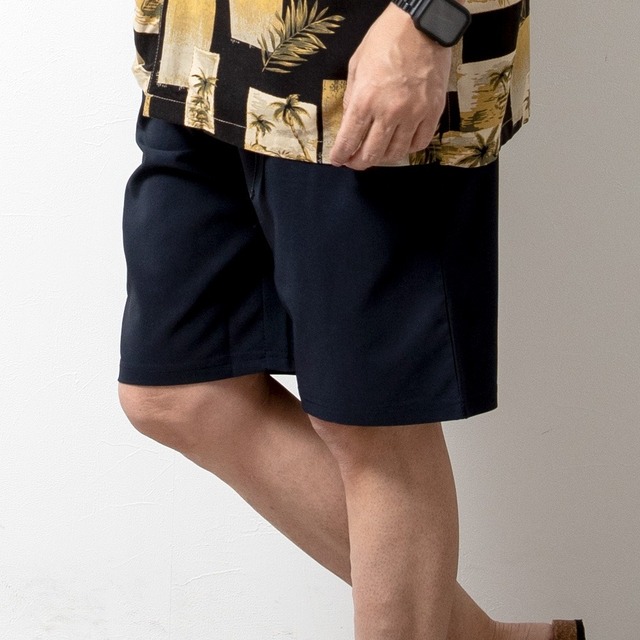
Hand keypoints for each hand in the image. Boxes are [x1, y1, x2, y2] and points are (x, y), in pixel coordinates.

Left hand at [329, 3, 451, 170]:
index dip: (341, 155)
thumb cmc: (386, 39)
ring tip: (377, 152)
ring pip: (396, 153)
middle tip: (355, 161)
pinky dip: (408, 148)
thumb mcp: (357, 65)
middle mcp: (389, 112)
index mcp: (365, 100)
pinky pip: (420, 143)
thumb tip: (350, 121)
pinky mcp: (433, 111)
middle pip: (372, 154)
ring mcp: (414, 114)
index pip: (349, 141)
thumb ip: (352, 97)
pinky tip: (401, 142)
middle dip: (359, 162)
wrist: (423, 23)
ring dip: (383, 157)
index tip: (338, 160)